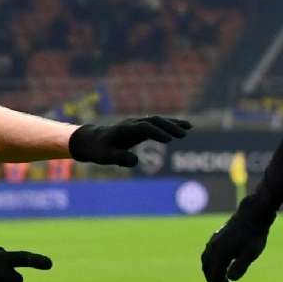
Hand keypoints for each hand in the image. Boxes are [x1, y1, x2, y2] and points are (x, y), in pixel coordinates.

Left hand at [69, 116, 191, 166]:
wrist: (93, 140)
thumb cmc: (99, 150)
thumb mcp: (105, 157)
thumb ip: (119, 158)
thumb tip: (136, 161)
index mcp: (124, 129)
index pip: (144, 128)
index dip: (156, 133)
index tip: (169, 141)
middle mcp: (132, 123)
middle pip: (154, 121)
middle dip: (169, 126)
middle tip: (184, 135)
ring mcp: (137, 123)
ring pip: (158, 120)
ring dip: (173, 123)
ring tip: (189, 127)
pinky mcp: (141, 127)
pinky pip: (158, 124)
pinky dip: (171, 125)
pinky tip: (184, 128)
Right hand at [200, 197, 274, 281]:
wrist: (253, 215)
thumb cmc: (254, 235)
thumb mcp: (251, 253)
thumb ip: (240, 266)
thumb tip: (230, 278)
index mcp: (219, 253)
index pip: (215, 277)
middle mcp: (212, 248)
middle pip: (208, 271)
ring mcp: (213, 242)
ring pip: (207, 263)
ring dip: (214, 275)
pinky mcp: (217, 238)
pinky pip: (209, 256)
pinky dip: (213, 265)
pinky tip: (224, 268)